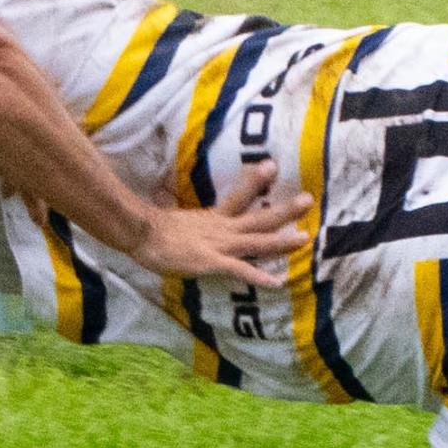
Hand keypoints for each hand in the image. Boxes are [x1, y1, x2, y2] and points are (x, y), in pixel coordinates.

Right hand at [127, 160, 310, 287]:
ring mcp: (219, 245)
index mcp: (215, 218)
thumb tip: (164, 192)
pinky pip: (239, 270)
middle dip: (285, 210)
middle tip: (309, 199)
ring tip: (304, 238)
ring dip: (281, 241)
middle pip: (259, 217)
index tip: (273, 165)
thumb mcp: (173, 215)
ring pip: (256, 241)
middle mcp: (223, 229)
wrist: (139, 235)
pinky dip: (258, 277)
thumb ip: (178, 207)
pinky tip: (277, 283)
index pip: (240, 196)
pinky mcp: (212, 262)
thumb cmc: (153, 228)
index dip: (256, 181)